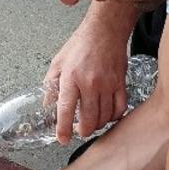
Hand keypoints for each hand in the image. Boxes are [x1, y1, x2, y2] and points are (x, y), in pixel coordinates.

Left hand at [45, 8, 131, 143]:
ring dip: (97, 125)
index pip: (66, 109)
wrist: (105, 30)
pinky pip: (120, 108)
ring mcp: (108, 84)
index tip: (63, 139)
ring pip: (105, 117)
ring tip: (91, 123)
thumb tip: (48, 106)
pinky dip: (113, 117)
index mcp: (71, 77)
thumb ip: (51, 86)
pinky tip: (106, 115)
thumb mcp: (58, 63)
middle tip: (78, 131)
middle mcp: (90, 83)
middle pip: (89, 119)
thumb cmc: (80, 45)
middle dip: (83, 131)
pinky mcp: (120, 83)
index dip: (64, 128)